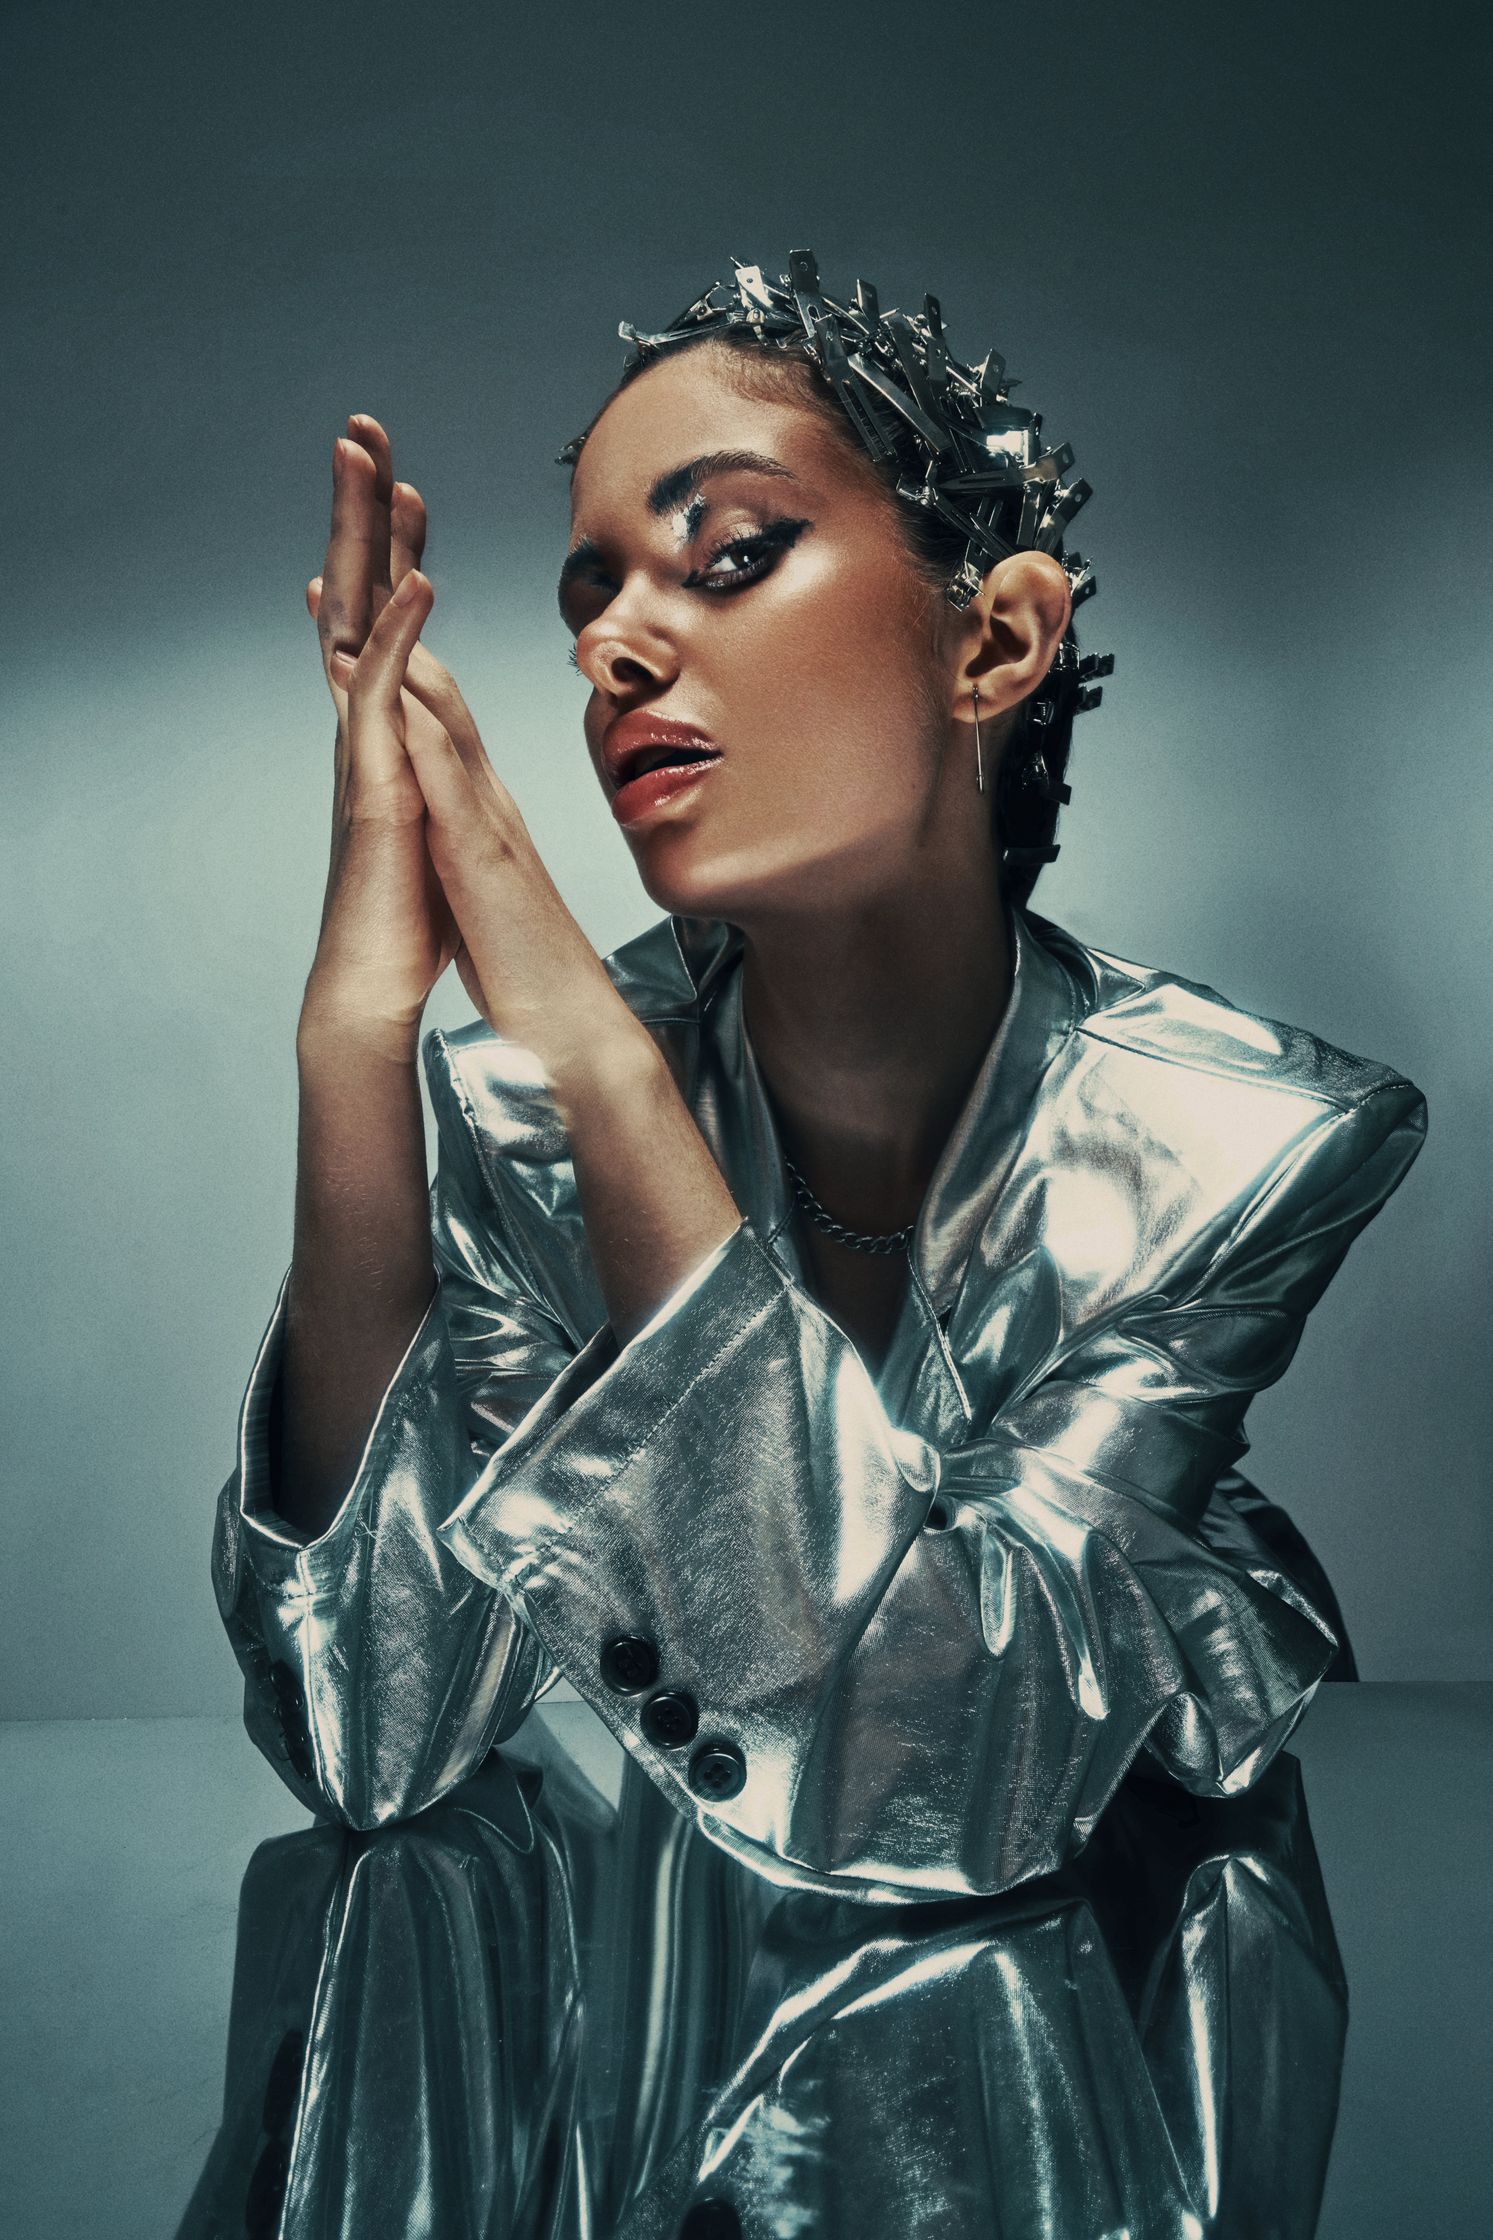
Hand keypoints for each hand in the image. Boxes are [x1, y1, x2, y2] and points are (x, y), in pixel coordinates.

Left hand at [306, 415, 644, 1087]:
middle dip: (411, 602)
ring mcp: (488, 819)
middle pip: (444, 677)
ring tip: (385, 565)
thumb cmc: (530, 969)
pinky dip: (423, 727)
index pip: (439, 702)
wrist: (570, 1029)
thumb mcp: (493, 889)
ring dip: (415, 639)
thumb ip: (482, 845)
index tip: (373, 573)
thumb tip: (469, 826)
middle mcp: (487, 795)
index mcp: (482, 805)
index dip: (405, 636)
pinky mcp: (484, 855)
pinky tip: (400, 682)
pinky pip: (449, 781)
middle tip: (384, 514)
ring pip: (448, 711)